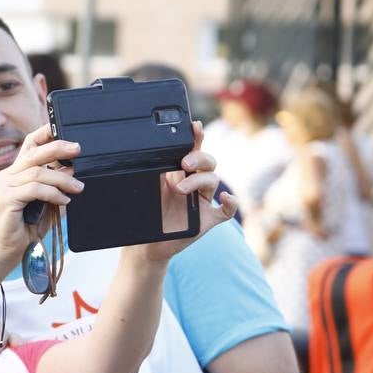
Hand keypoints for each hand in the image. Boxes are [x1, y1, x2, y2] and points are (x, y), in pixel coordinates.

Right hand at [0, 123, 81, 256]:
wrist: (8, 251)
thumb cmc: (27, 228)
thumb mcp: (46, 202)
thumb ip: (55, 185)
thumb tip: (71, 168)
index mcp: (15, 173)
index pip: (29, 145)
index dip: (44, 133)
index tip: (62, 126)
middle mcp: (7, 175)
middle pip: (34, 154)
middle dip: (58, 148)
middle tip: (78, 149)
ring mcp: (4, 186)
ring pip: (37, 172)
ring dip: (62, 179)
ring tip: (77, 187)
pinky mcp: (6, 198)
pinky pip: (34, 189)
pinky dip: (53, 193)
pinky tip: (63, 200)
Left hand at [131, 122, 237, 262]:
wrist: (146, 246)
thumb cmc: (145, 216)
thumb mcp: (145, 191)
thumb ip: (149, 173)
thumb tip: (142, 155)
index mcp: (179, 173)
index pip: (192, 150)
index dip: (196, 137)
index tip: (194, 126)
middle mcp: (194, 184)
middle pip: (207, 162)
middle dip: (198, 158)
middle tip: (183, 164)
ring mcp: (203, 201)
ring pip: (213, 180)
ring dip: (199, 181)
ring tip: (181, 189)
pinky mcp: (209, 219)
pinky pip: (226, 210)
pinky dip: (230, 203)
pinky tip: (226, 198)